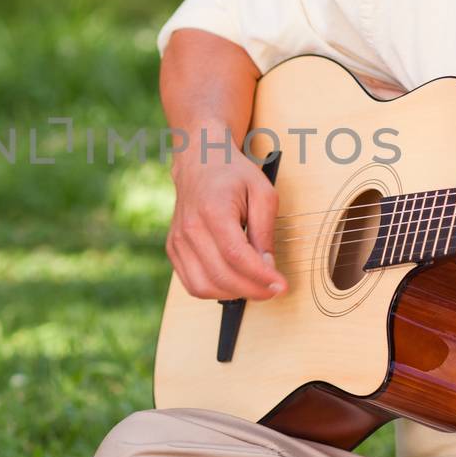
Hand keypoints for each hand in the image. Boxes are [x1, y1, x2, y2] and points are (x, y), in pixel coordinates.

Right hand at [166, 132, 286, 300]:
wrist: (201, 162)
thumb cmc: (233, 175)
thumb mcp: (263, 193)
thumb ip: (265, 230)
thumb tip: (267, 266)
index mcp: (213, 210)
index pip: (237, 256)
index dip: (261, 277)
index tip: (281, 286)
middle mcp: (190, 228)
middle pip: (221, 275)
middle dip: (253, 290)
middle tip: (273, 289)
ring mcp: (178, 240)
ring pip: (204, 287)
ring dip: (233, 294)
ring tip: (254, 286)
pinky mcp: (173, 249)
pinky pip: (192, 284)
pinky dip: (215, 291)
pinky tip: (233, 282)